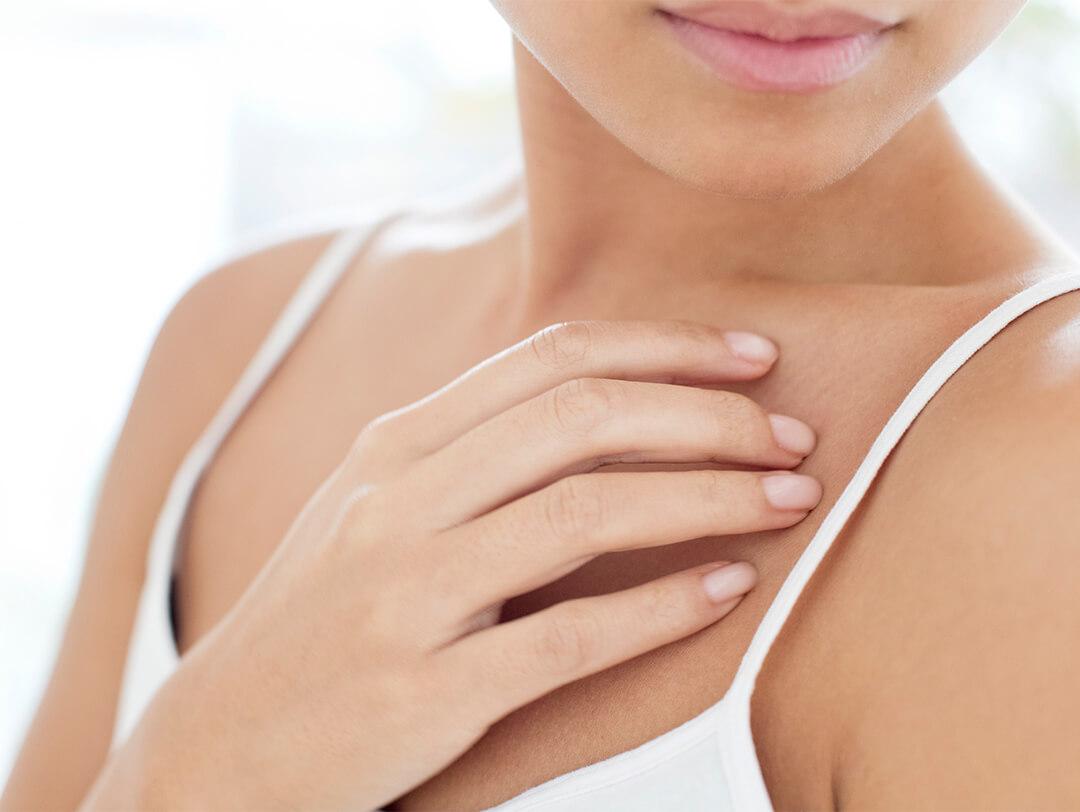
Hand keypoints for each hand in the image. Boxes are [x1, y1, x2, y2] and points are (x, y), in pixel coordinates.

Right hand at [91, 320, 819, 810]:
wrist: (218, 747)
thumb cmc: (320, 621)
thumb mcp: (374, 510)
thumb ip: (470, 454)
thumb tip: (604, 409)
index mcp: (393, 446)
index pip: (551, 357)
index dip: (664, 346)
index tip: (750, 356)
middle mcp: (397, 500)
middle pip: (582, 417)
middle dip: (707, 415)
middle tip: (790, 434)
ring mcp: (406, 593)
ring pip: (586, 511)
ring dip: (708, 498)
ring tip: (788, 499)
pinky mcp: (425, 689)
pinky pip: (569, 634)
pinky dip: (662, 606)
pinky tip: (728, 590)